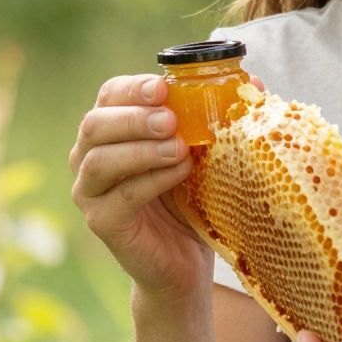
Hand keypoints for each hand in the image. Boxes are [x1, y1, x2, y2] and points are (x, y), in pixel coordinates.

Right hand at [69, 70, 264, 302]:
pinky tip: (180, 172)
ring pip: (100, 160)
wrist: (185, 261)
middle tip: (171, 120)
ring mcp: (90, 192)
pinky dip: (152, 181)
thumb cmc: (193, 200)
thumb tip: (253, 80)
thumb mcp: (205, 153)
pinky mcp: (102, 222)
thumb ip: (219, 117)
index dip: (133, 88)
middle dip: (134, 118)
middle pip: (95, 125)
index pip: (109, 96)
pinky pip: (121, 196)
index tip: (164, 87)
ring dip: (142, 149)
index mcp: (110, 131)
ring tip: (180, 148)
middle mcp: (89, 158)